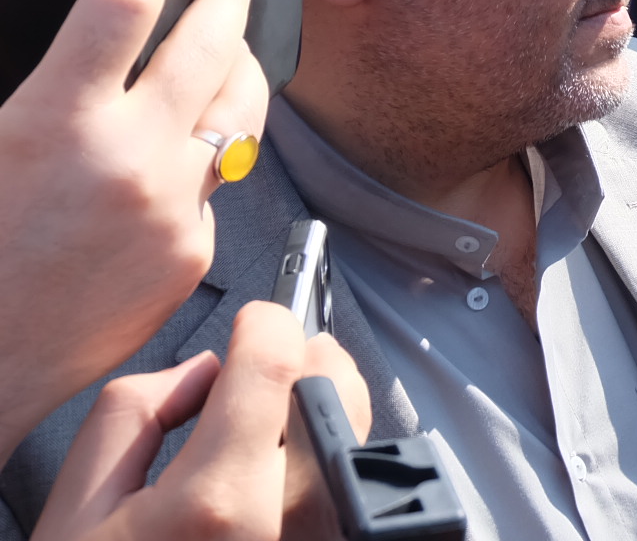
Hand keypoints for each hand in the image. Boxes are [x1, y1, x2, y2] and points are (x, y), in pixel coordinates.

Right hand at [0, 0, 268, 460]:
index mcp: (56, 118)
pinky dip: (202, 161)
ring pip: (241, 108)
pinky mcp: (193, 251)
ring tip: (231, 50)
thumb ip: (51, 83)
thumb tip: (109, 21)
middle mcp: (128, 156)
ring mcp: (171, 206)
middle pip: (212, 42)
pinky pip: (216, 183)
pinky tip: (178, 158)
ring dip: (240, 68)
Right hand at [32, 303, 371, 540]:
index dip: (266, 323)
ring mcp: (316, 538)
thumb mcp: (79, 504)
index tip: (255, 320)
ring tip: (263, 424)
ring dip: (317, 408)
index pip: (277, 362)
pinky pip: (345, 480)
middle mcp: (286, 521)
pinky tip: (276, 470)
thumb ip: (138, 411)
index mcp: (219, 498)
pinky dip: (323, 458)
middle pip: (337, 389)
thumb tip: (205, 369)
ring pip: (354, 433)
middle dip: (304, 358)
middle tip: (263, 365)